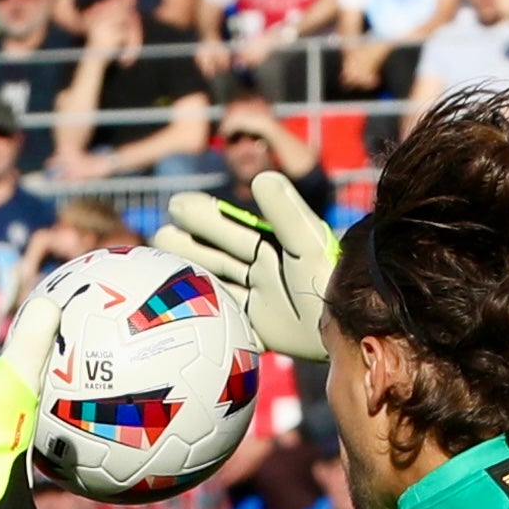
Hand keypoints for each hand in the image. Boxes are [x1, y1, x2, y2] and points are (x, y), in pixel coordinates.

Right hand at [154, 165, 338, 361]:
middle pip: (213, 255)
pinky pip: (225, 324)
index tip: (177, 205)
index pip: (227, 227)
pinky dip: (203, 319)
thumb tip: (260, 178)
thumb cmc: (330, 276)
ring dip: (188, 279)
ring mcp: (257, 301)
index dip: (203, 216)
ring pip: (213, 286)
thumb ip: (285, 213)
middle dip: (187, 245)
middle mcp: (259, 270)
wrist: (349, 324)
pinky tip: (176, 316)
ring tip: (159, 272)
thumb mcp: (307, 241)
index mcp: (268, 246)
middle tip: (161, 238)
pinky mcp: (259, 330)